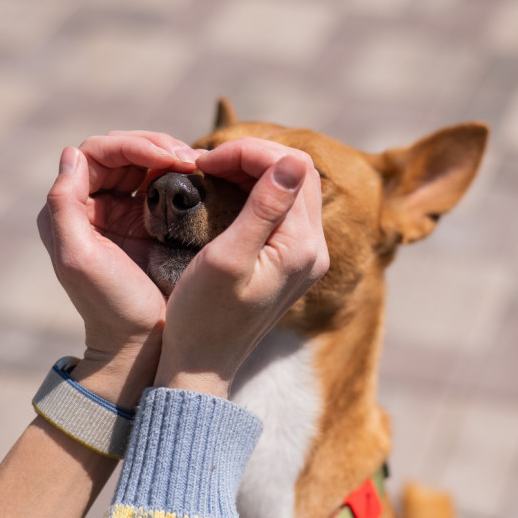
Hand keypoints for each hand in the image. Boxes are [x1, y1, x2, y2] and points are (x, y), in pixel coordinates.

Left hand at [37, 131, 198, 404]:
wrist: (141, 346)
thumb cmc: (110, 306)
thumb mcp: (78, 258)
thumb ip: (64, 205)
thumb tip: (71, 154)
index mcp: (71, 209)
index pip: (97, 154)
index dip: (133, 146)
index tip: (168, 159)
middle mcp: (93, 204)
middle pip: (121, 152)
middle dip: (155, 146)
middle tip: (189, 158)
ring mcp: (122, 212)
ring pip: (143, 163)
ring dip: (169, 156)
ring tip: (197, 164)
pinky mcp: (148, 223)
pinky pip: (162, 183)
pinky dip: (179, 175)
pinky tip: (199, 178)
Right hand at [154, 138, 329, 397]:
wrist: (202, 365)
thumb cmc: (204, 315)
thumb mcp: (228, 257)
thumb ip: (264, 207)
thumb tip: (294, 160)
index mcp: (304, 246)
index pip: (293, 166)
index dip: (251, 151)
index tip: (207, 160)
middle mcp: (315, 249)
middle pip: (299, 174)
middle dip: (254, 157)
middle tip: (208, 163)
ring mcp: (306, 257)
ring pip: (292, 189)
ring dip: (255, 171)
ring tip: (213, 172)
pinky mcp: (292, 262)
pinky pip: (284, 210)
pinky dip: (258, 191)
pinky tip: (227, 192)